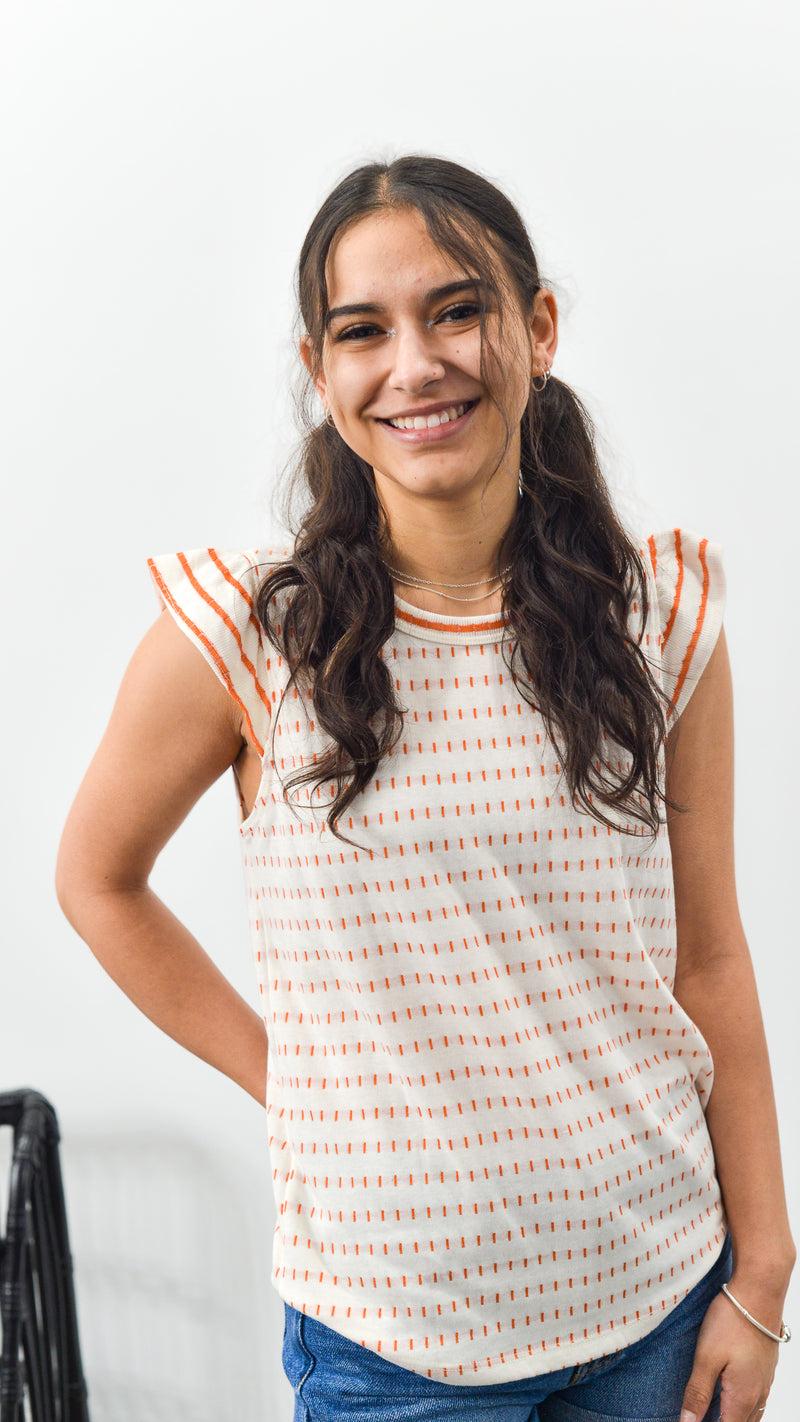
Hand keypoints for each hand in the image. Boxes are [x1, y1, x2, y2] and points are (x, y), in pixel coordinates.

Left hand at [680, 1290, 779, 1420]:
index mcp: (742, 1399)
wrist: (759, 1293)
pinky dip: (742, 1408)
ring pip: (751, 1416)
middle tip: (698, 1416)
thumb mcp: (706, 1358)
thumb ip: (698, 1393)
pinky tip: (729, 1397)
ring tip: (711, 1412)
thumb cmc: (731, 1322)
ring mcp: (764, 1383)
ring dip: (732, 1418)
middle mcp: (757, 1396)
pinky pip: (756, 1401)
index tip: (690, 1421)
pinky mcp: (765, 1370)